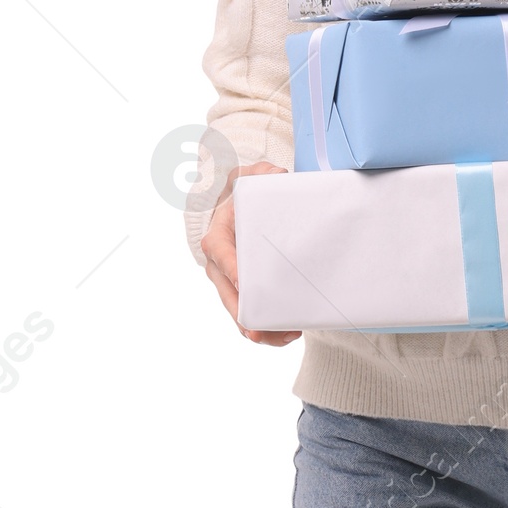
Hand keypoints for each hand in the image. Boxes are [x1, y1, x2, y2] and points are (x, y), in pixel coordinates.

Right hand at [198, 161, 301, 345]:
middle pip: (228, 295)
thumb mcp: (253, 177)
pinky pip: (253, 316)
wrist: (247, 209)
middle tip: (262, 333)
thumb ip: (264, 173)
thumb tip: (277, 175)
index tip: (243, 283)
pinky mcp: (248, 292)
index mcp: (219, 236)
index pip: (220, 253)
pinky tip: (288, 332)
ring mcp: (233, 282)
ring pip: (240, 313)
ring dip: (260, 329)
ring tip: (286, 335)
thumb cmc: (248, 195)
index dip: (231, 269)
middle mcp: (221, 265)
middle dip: (245, 316)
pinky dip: (268, 328)